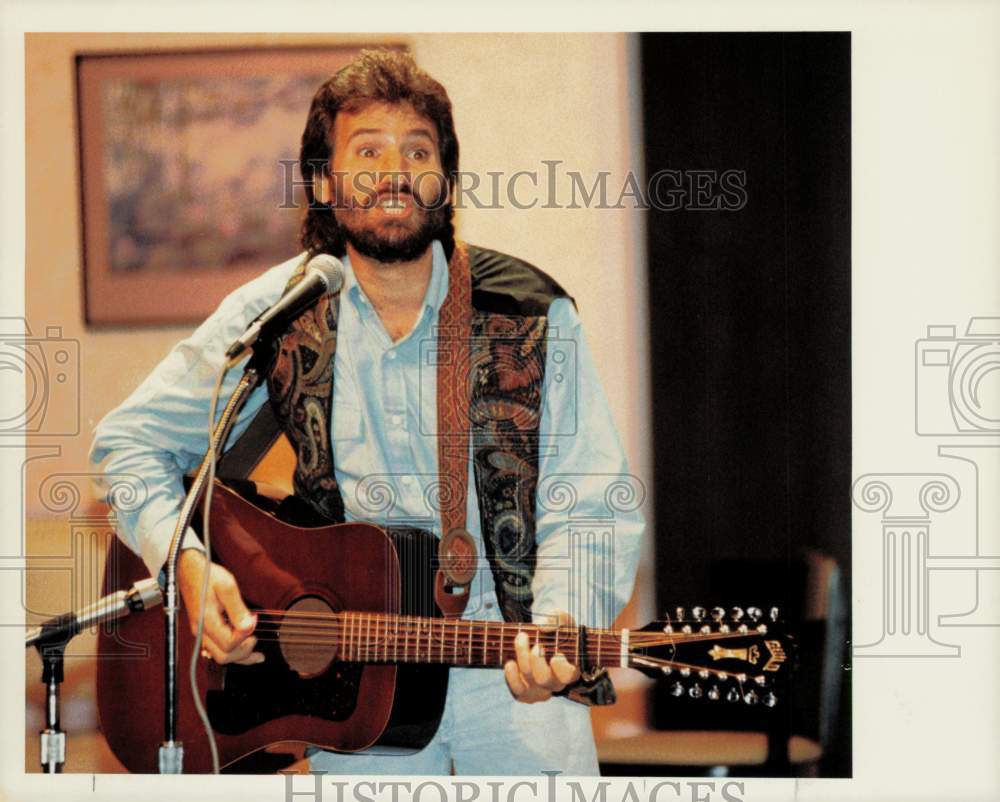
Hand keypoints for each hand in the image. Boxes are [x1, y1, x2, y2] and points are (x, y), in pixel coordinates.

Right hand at [178, 549, 263, 664]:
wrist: (189, 571)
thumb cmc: (207, 576)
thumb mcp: (227, 586)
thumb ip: (238, 609)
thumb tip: (249, 627)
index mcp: (207, 621)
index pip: (229, 643)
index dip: (245, 635)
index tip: (254, 619)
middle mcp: (202, 632)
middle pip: (224, 656)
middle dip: (244, 652)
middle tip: (256, 638)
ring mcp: (202, 633)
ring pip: (220, 656)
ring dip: (240, 656)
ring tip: (257, 654)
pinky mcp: (204, 631)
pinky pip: (218, 649)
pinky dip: (233, 652)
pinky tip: (246, 650)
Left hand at [503, 610, 580, 702]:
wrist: (540, 637)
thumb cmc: (556, 629)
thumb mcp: (560, 618)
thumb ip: (555, 619)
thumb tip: (543, 627)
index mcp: (571, 668)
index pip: (569, 675)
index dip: (561, 668)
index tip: (556, 655)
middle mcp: (556, 683)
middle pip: (544, 679)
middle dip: (536, 660)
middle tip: (536, 644)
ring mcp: (540, 689)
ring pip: (529, 683)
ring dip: (522, 659)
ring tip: (520, 638)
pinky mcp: (525, 692)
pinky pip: (518, 691)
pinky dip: (512, 678)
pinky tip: (510, 663)